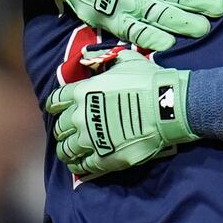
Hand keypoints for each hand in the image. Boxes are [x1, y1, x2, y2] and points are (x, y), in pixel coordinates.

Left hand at [47, 51, 196, 179]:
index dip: (55, 105)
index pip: (55, 101)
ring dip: (67, 149)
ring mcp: (90, 139)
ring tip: (71, 152)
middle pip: (60, 127)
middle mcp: (80, 116)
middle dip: (63, 129)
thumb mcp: (126, 60)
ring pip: (66, 149)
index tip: (57, 108)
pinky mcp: (103, 158)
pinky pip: (82, 166)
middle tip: (70, 131)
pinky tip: (81, 164)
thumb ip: (107, 59)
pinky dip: (79, 165)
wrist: (166, 106)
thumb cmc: (149, 81)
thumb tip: (93, 56)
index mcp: (82, 92)